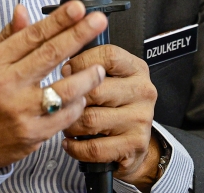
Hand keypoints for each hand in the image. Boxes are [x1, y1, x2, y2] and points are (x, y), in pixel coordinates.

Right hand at [0, 1, 108, 172]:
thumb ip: (7, 36)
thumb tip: (23, 10)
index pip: (32, 35)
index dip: (58, 20)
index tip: (77, 8)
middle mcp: (6, 84)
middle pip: (51, 54)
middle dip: (79, 35)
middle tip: (98, 21)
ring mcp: (21, 110)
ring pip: (65, 89)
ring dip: (87, 76)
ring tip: (99, 68)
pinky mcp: (33, 132)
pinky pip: (65, 116)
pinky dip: (78, 104)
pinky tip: (82, 96)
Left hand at [61, 45, 160, 190]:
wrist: (135, 141)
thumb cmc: (116, 104)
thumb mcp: (112, 78)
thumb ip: (91, 68)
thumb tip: (66, 71)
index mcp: (136, 69)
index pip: (108, 56)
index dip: (81, 61)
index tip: (67, 71)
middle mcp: (142, 91)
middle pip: (96, 90)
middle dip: (71, 99)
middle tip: (60, 103)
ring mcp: (140, 119)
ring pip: (91, 120)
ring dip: (70, 124)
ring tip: (65, 123)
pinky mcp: (134, 144)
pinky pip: (94, 148)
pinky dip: (75, 147)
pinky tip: (69, 142)